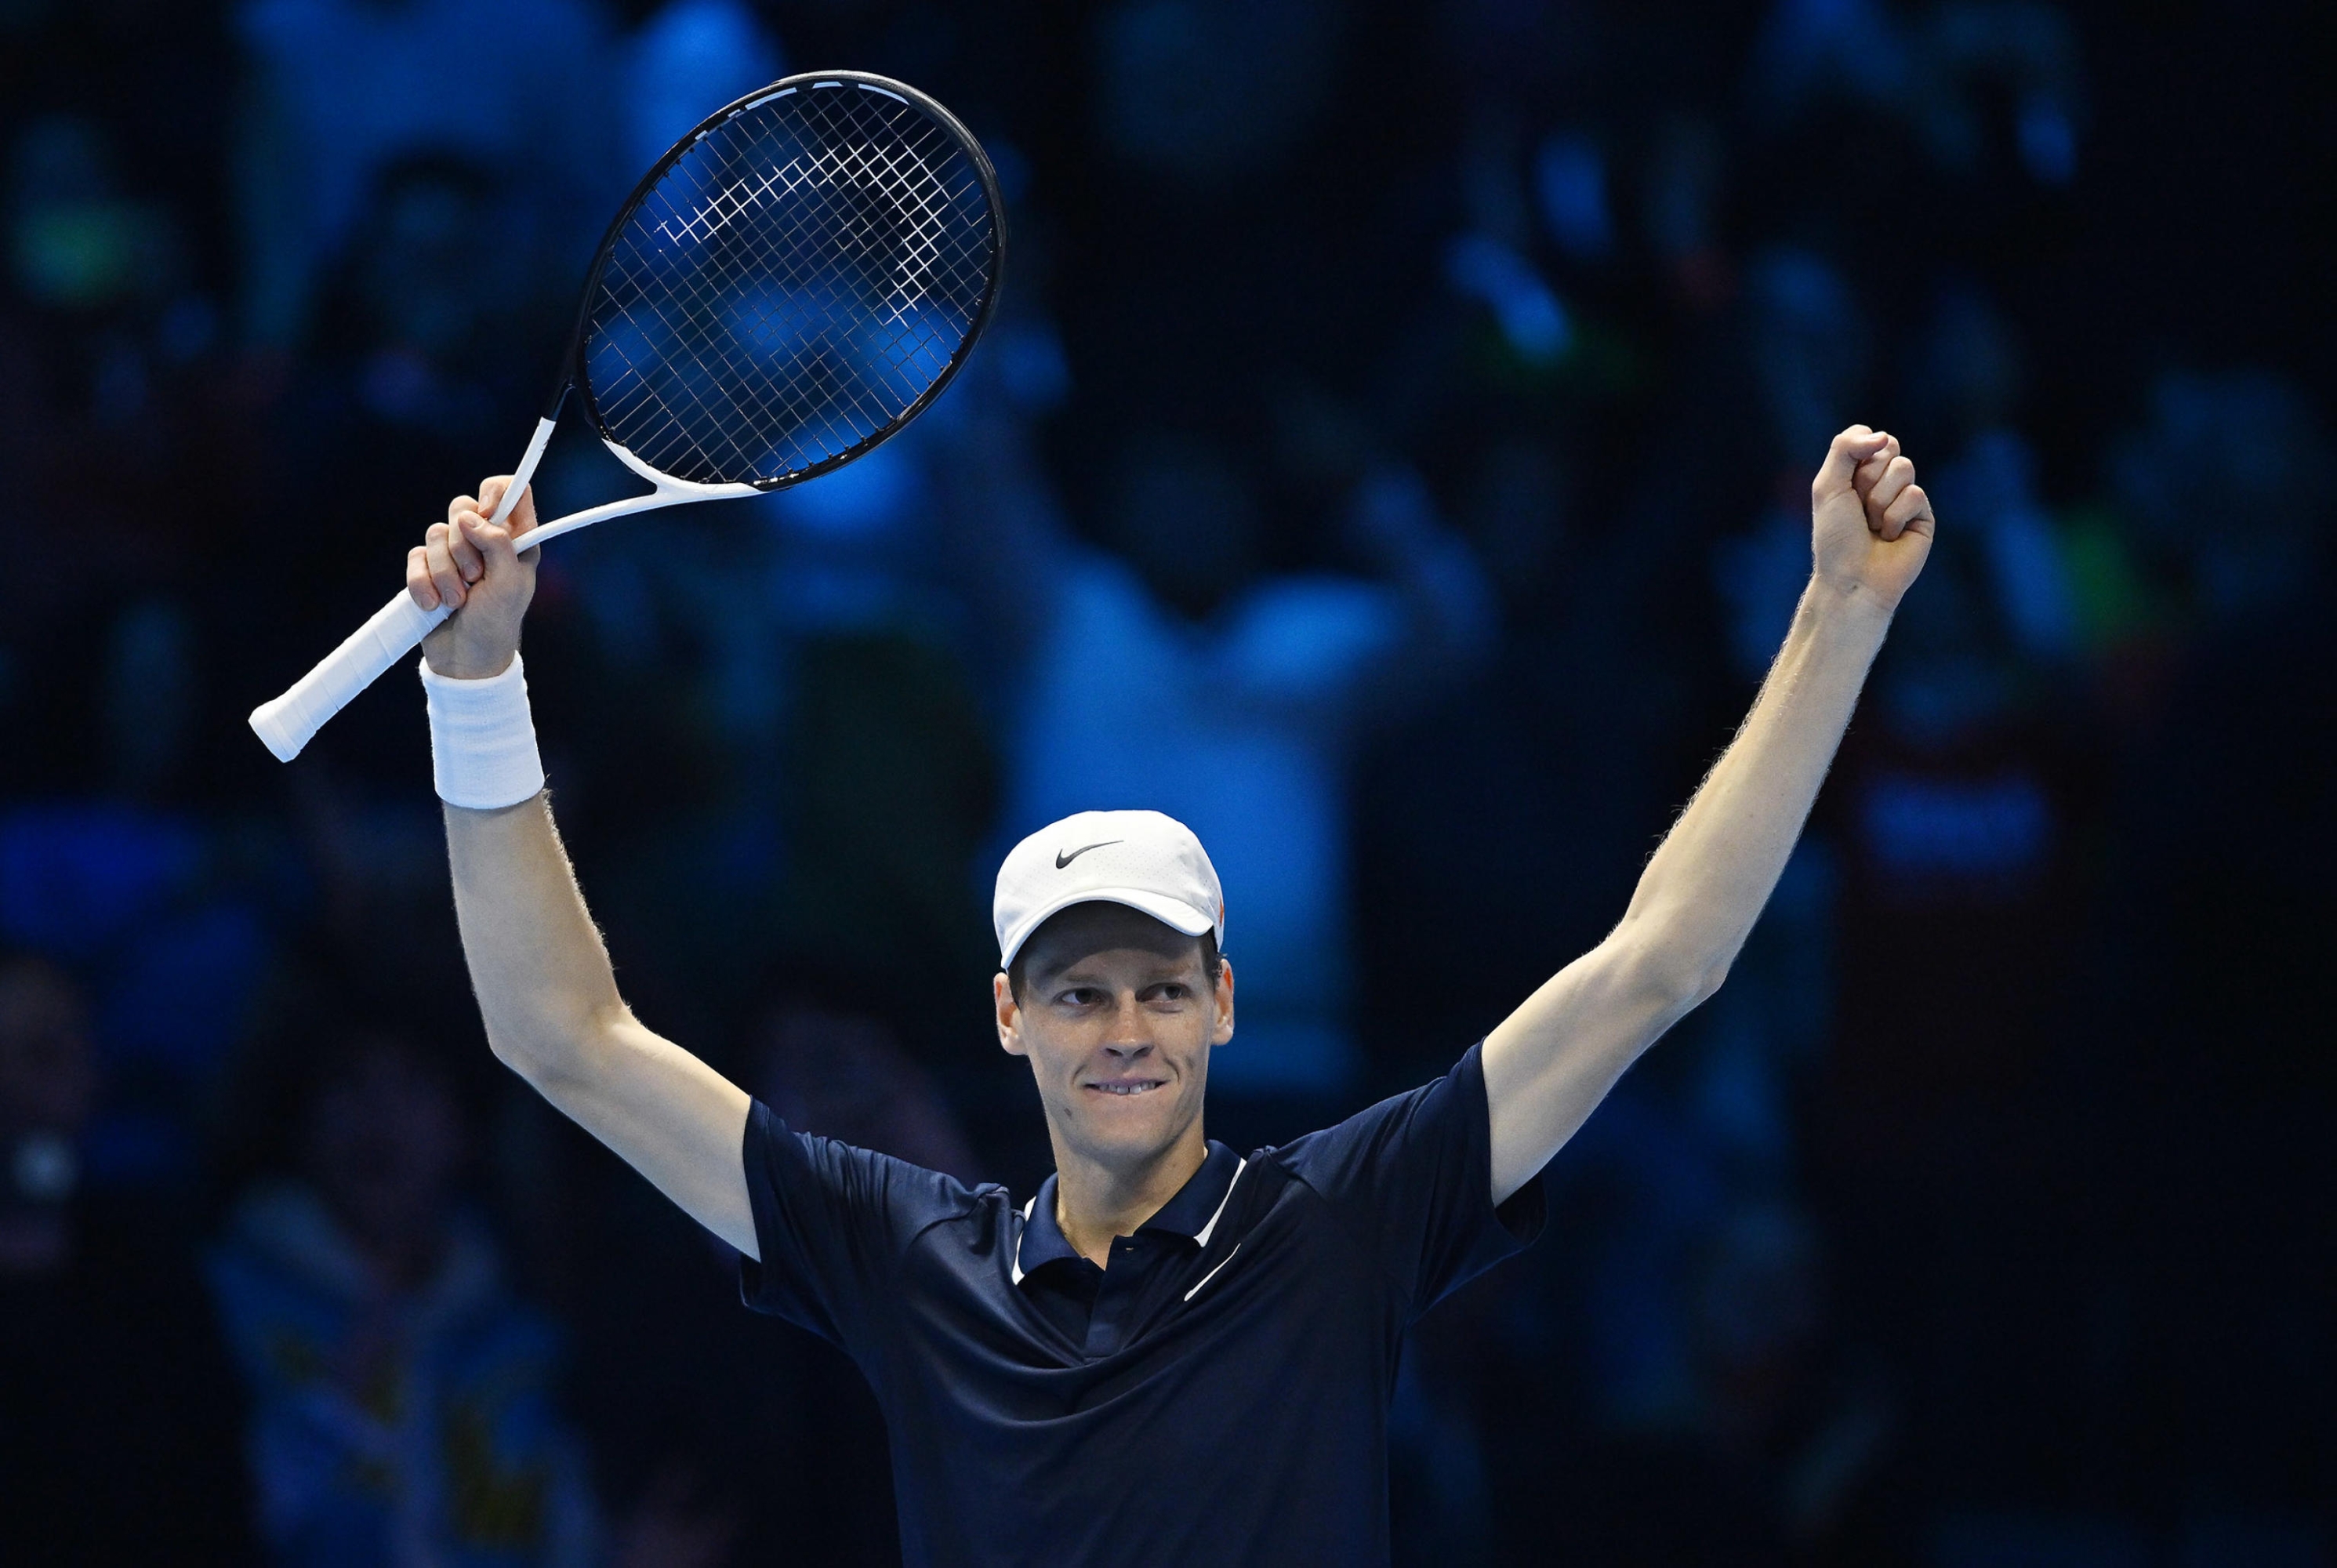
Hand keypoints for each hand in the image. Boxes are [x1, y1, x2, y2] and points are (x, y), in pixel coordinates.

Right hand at [410, 476, 537, 678]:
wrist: (465, 659)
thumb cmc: (496, 623)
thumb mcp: (509, 584)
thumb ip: (498, 544)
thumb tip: (469, 515)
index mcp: (516, 539)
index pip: (512, 491)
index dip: (496, 492)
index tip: (488, 514)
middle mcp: (485, 540)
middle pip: (462, 506)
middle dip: (463, 545)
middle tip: (475, 577)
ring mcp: (454, 553)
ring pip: (435, 532)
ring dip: (444, 573)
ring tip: (457, 601)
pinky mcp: (427, 568)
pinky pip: (415, 556)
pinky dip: (422, 583)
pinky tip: (435, 605)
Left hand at [1809, 425, 1935, 613]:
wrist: (1853, 578)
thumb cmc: (1836, 536)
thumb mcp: (1827, 485)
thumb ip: (1846, 448)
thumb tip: (1883, 436)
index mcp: (1857, 472)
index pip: (1869, 436)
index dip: (1858, 452)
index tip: (1845, 482)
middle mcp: (1882, 481)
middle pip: (1888, 448)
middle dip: (1867, 478)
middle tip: (1858, 508)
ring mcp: (1904, 497)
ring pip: (1903, 468)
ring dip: (1879, 500)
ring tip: (1873, 526)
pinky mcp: (1923, 515)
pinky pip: (1915, 494)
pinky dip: (1895, 517)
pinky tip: (1889, 537)